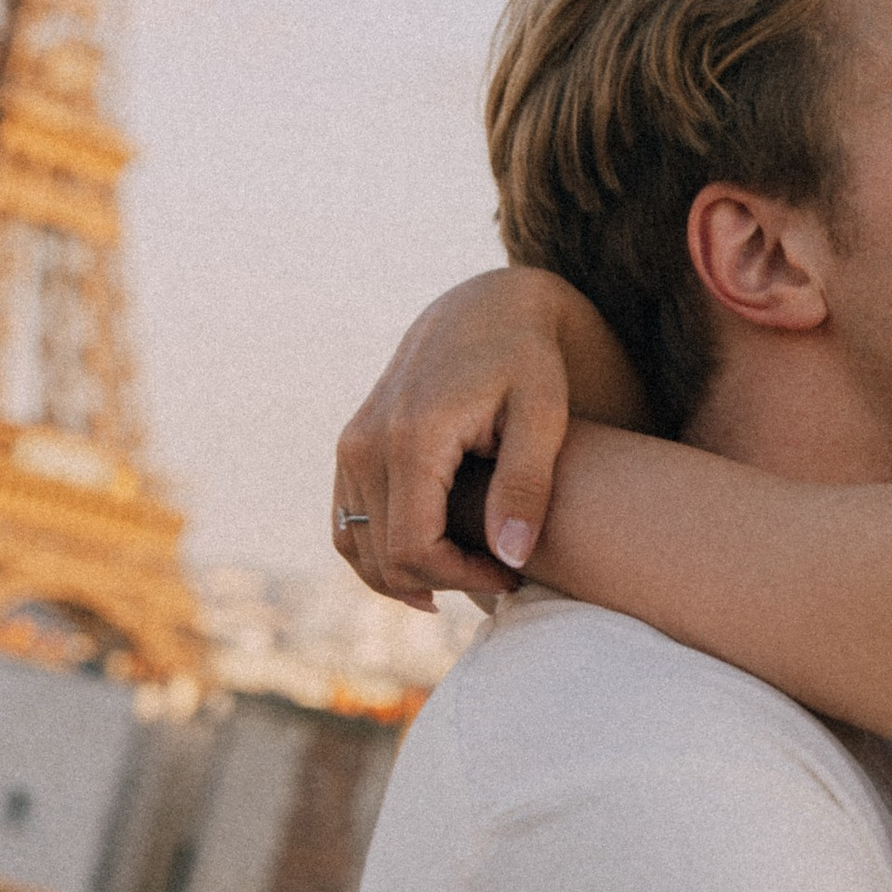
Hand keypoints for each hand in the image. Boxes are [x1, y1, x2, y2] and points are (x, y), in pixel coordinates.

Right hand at [331, 271, 644, 609]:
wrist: (484, 309)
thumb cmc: (527, 360)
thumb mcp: (545, 415)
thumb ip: (527, 485)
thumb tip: (511, 557)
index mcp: (411, 437)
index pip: (414, 548)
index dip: (462, 579)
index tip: (510, 574)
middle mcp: (364, 444)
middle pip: (384, 556)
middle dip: (443, 581)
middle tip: (500, 573)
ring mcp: (349, 447)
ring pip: (357, 546)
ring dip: (408, 575)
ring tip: (469, 572)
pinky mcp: (349, 449)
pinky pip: (347, 524)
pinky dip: (380, 554)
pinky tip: (429, 564)